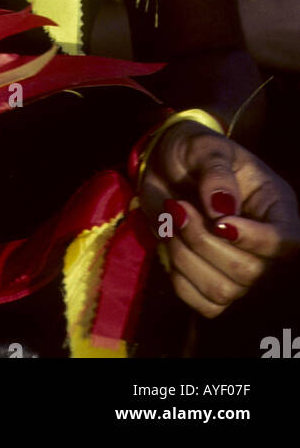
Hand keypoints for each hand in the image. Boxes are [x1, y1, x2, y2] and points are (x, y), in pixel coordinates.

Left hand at [139, 120, 299, 318]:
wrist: (164, 165)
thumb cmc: (192, 151)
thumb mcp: (204, 146)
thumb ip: (215, 172)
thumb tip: (221, 208)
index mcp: (275, 206)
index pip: (286, 241)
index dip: (255, 240)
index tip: (218, 222)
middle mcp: (264, 244)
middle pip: (249, 272)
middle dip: (203, 240)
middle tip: (177, 206)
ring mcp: (241, 268)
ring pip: (223, 291)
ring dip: (185, 257)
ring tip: (171, 220)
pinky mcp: (213, 282)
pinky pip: (203, 304)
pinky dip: (180, 278)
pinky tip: (171, 244)